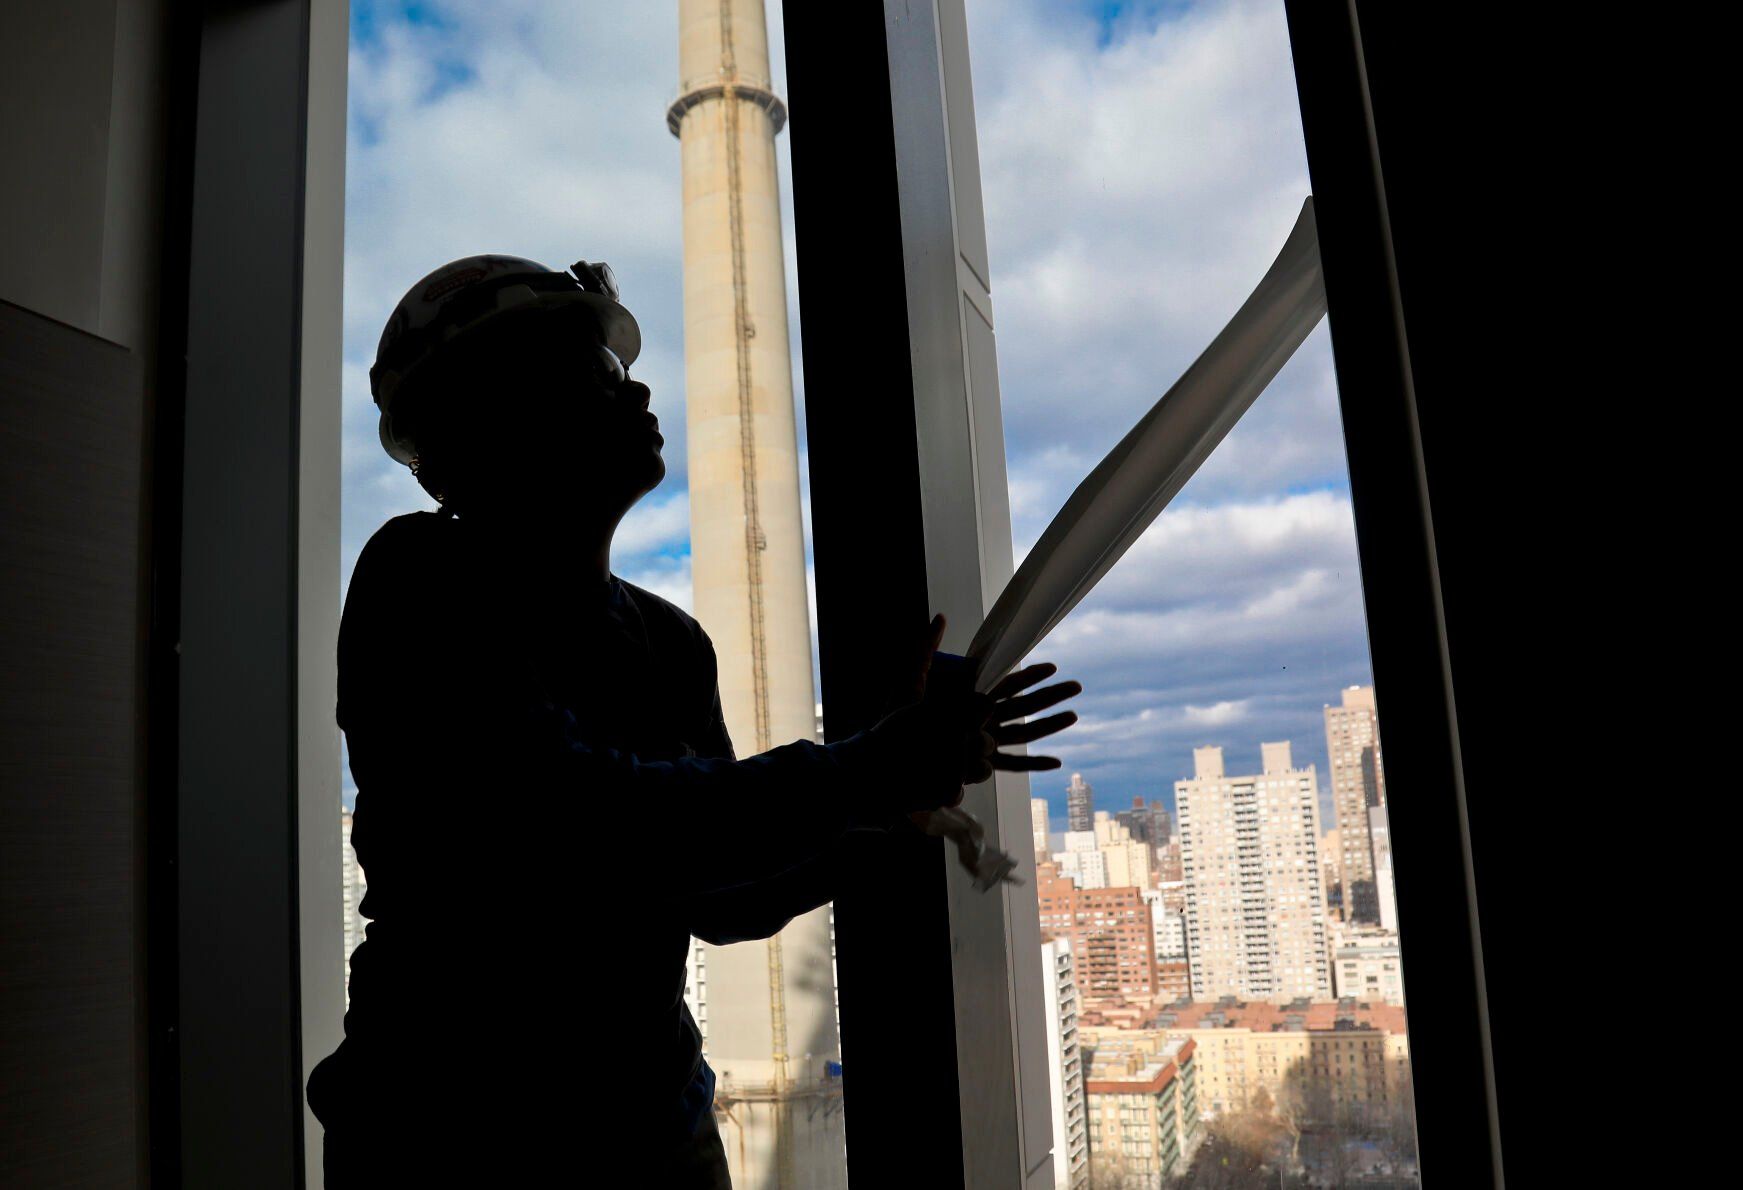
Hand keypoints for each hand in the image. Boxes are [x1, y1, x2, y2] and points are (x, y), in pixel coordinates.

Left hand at [874, 614, 1081, 814]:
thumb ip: (926, 646)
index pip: (1006, 684)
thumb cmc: (894, 718)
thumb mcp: (912, 677)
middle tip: (1076, 686)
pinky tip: (1055, 761)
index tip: (1051, 665)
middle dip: (1050, 696)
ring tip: (1074, 714)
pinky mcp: (975, 763)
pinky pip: (1010, 764)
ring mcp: (980, 742)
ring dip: (1049, 724)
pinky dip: (1033, 764)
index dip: (1029, 675)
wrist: (883, 754)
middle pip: (1022, 706)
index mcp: (968, 700)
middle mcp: (979, 721)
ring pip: (1023, 732)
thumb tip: (940, 616)